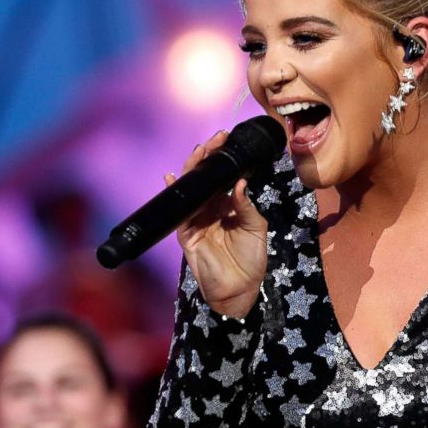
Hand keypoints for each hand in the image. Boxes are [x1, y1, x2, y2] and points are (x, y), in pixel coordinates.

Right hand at [169, 130, 267, 318]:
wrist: (240, 289)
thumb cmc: (251, 259)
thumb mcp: (256, 228)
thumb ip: (246, 206)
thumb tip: (238, 183)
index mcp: (228, 205)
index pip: (223, 177)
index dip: (223, 159)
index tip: (227, 139)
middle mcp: (211, 208)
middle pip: (205, 178)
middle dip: (208, 157)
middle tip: (215, 139)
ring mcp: (197, 219)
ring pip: (191, 189)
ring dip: (194, 169)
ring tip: (199, 152)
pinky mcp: (186, 233)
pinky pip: (178, 211)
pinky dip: (175, 194)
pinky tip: (172, 179)